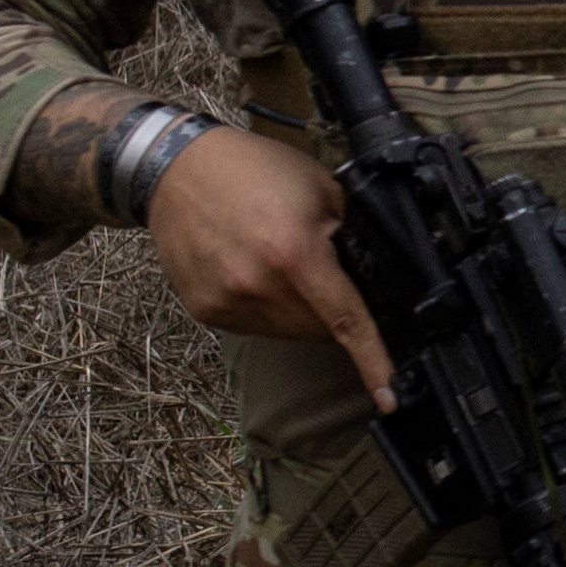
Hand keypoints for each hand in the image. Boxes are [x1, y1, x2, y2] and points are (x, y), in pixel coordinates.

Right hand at [145, 127, 392, 408]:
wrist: (176, 170)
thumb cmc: (251, 170)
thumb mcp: (322, 188)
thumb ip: (352, 233)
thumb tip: (376, 274)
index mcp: (295, 255)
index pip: (346, 320)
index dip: (373, 360)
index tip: (389, 396)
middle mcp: (259, 286)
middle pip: (320, 329)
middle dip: (336, 311)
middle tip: (329, 272)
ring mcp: (228, 302)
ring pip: (289, 331)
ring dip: (302, 312)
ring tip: (286, 263)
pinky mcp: (206, 310)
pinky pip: (256, 325)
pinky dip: (269, 308)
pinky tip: (258, 271)